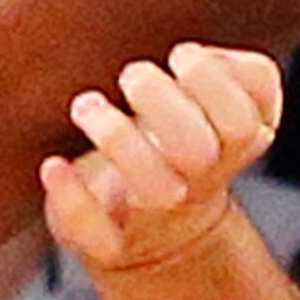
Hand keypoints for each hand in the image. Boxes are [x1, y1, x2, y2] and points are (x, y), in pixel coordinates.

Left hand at [44, 44, 284, 293]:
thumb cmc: (178, 145)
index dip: (216, 81)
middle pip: (199, 152)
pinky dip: (75, 202)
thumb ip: (225, 71)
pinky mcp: (112, 245)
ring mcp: (158, 219)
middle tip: (133, 76)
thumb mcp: (211, 104)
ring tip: (86, 105)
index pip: (244, 120)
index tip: (182, 55)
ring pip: (155, 192)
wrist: (160, 240)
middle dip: (164, 105)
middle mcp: (200, 184)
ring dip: (120, 142)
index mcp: (232, 147)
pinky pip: (98, 237)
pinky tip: (54, 167)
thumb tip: (199, 58)